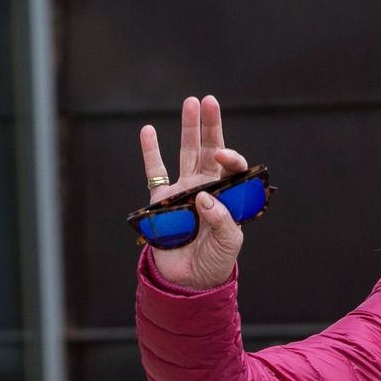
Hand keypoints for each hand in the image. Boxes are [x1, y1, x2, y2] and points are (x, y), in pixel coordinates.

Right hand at [137, 95, 249, 289]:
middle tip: (209, 100)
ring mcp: (184, 190)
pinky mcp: (161, 199)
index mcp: (229, 196)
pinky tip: (148, 130)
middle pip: (210, 150)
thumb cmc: (215, 262)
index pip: (232, 169)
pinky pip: (154, 171)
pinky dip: (150, 150)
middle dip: (211, 126)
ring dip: (188, 129)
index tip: (222, 156)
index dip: (230, 158)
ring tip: (191, 103)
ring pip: (186, 153)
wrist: (189, 279)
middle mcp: (207, 187)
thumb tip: (205, 197)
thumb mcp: (228, 244)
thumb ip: (222, 221)